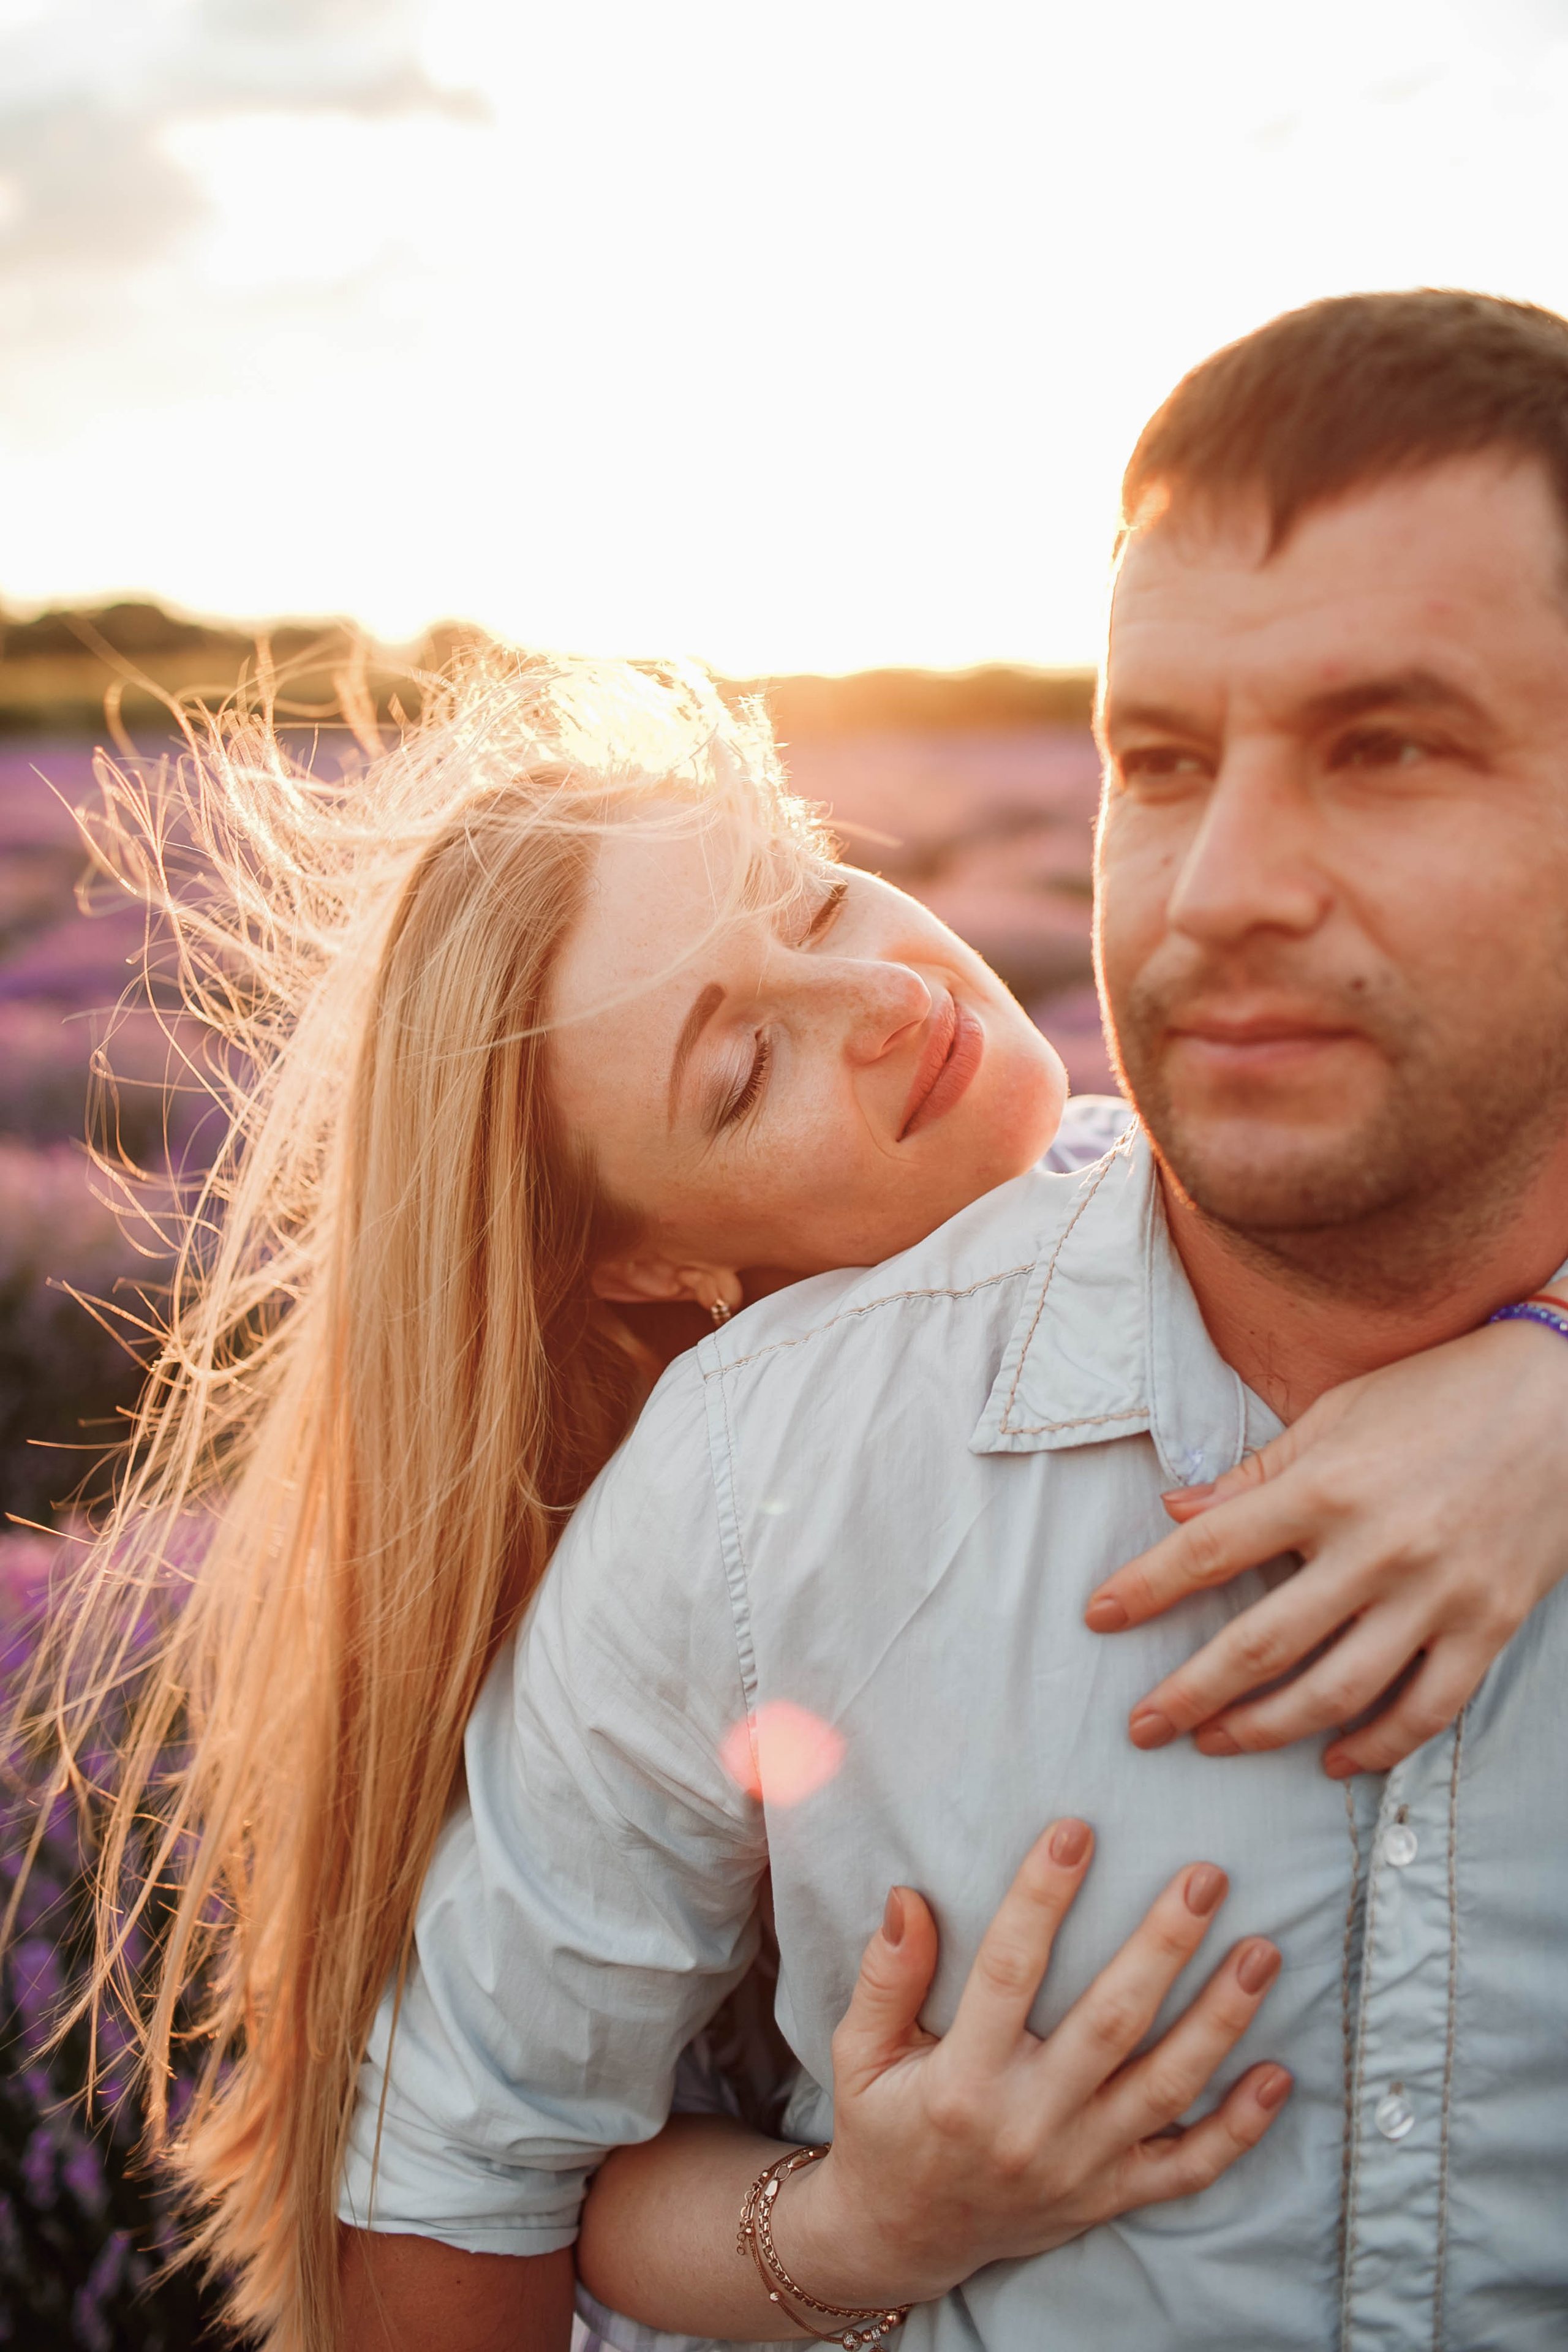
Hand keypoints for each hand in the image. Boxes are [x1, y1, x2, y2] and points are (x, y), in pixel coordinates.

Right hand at [774, 1823, 1288, 2307]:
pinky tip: (1279, 2076)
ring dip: (1221, 2020)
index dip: (1042, 1898)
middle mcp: (1028, 2125)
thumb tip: (908, 1896)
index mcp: (963, 2081)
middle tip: (1206, 1878)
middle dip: (1164, 1944)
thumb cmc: (883, 2127)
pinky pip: (1187, 2168)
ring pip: (1165, 2087)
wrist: (902, 2238)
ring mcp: (1078, 2167)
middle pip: (1112, 2022)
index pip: (1009, 1972)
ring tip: (1263, 1953)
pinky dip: (1238, 2128)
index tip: (1076, 1831)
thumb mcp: (860, 2053)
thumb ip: (886, 1977)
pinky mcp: (1108, 2198)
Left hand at [1082, 1308, 1567, 1776]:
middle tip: (1143, 1726)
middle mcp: (1376, 1549)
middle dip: (1191, 1693)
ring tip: (1217, 1744)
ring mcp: (1436, 1595)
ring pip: (1336, 1692)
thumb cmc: (1440, 1393)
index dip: (1146, 1590)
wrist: (1565, 1397)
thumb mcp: (1338, 1413)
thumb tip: (1176, 1509)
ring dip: (1266, 1731)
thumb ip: (1258, 1472)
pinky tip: (1333, 1760)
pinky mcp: (1489, 1625)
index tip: (1098, 1619)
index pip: (1210, 1550)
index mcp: (1326, 1486)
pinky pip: (1425, 1709)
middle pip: (1262, 1643)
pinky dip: (1376, 1745)